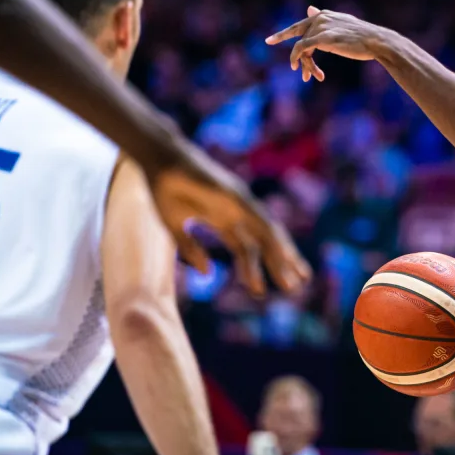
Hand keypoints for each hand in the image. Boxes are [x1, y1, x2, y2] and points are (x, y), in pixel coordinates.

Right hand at [148, 141, 311, 297]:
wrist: (158, 161)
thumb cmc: (165, 190)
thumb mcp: (175, 228)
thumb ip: (191, 249)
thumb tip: (208, 274)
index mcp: (223, 221)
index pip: (247, 250)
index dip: (254, 271)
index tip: (260, 292)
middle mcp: (236, 212)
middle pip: (264, 243)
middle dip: (280, 264)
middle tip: (295, 288)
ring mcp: (238, 202)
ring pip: (267, 233)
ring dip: (282, 255)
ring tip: (293, 277)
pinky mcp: (236, 194)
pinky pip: (257, 217)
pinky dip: (270, 235)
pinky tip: (281, 251)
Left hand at [265, 6, 389, 81]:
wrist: (376, 41)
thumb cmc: (364, 38)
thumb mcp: (342, 25)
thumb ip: (325, 19)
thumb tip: (309, 8)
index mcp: (325, 14)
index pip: (301, 23)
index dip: (285, 33)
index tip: (270, 40)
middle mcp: (320, 17)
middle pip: (298, 34)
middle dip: (285, 42)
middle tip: (272, 45)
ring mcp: (320, 26)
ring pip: (301, 46)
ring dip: (305, 64)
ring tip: (309, 77)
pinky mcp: (322, 38)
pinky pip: (302, 48)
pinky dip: (298, 59)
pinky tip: (297, 68)